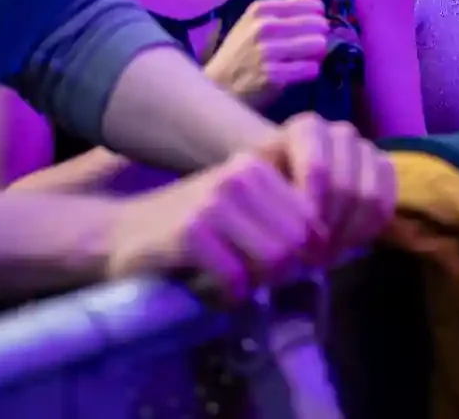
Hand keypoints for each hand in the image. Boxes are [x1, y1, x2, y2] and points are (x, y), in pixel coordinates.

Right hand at [105, 152, 318, 306]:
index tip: (289, 269)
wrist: (123, 234)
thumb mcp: (244, 210)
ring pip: (274, 259)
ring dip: (259, 283)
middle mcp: (239, 175)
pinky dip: (230, 295)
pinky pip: (236, 278)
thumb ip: (286, 219)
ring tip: (237, 282)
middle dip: (285, 272)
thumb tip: (336, 247)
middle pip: (298, 241)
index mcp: (258, 164)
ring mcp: (213, 201)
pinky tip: (215, 290)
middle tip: (259, 281)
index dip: (309, 253)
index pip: (314, 218)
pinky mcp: (190, 232)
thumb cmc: (193, 228)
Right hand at [203, 0, 331, 107]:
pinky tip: (300, 73)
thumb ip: (289, 4)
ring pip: (319, 45)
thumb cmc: (242, 50)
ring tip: (304, 59)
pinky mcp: (273, 76)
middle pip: (319, 25)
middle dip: (319, 37)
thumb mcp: (258, 21)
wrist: (218, 86)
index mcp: (262, 8)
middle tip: (308, 47)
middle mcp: (264, 26)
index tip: (308, 29)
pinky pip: (311, 69)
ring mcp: (268, 51)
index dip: (316, 19)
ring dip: (317, 55)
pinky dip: (310, 71)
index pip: (314, 6)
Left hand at [255, 113, 396, 266]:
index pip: (318, 169)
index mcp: (306, 129)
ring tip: (328, 253)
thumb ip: (269, 203)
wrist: (286, 181)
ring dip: (350, 232)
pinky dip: (369, 229)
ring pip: (371, 196)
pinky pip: (387, 201)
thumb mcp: (254, 189)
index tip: (299, 241)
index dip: (312, 210)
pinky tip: (348, 243)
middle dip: (330, 228)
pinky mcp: (384, 168)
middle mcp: (340, 133)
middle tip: (313, 257)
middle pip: (346, 187)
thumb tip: (294, 237)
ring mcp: (366, 149)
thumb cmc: (266, 186)